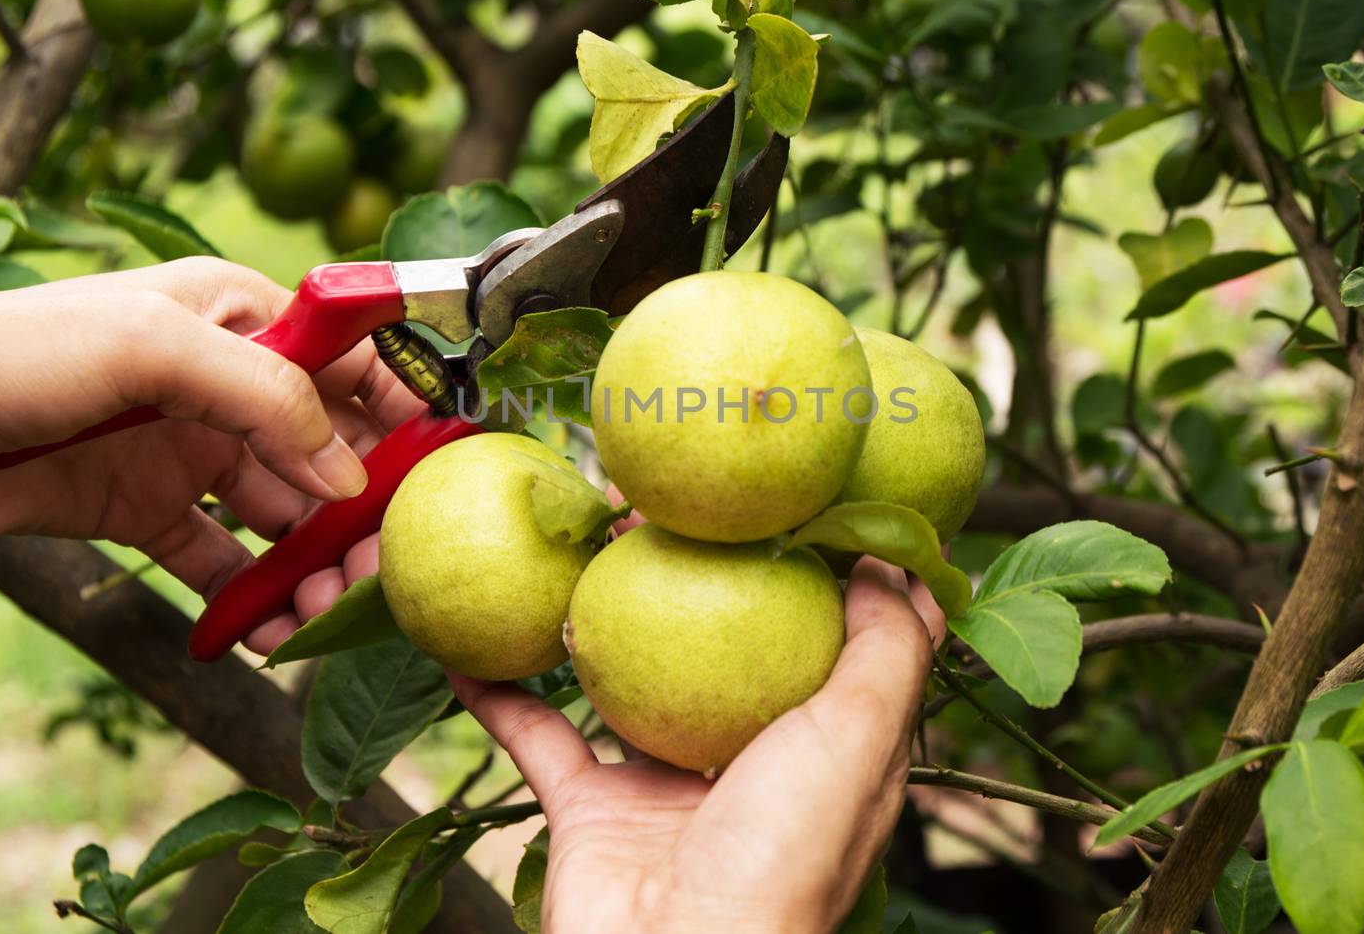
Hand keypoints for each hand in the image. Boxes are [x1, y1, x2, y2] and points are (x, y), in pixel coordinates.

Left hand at [0, 258, 424, 649]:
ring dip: (312, 565)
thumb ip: (265, 397)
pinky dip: (249, 597)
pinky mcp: (148, 510)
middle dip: (364, 511)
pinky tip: (264, 632)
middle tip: (380, 571)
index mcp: (238, 315)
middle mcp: (226, 383)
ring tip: (322, 615)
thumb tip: (349, 475)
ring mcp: (188, 450)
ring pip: (283, 515)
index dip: (402, 410)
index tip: (439, 471)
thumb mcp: (152, 346)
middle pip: (328, 451)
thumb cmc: (12, 353)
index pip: (351, 358)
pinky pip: (221, 560)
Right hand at [451, 554, 945, 932]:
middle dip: (693, 578)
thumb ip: (886, 653)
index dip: (816, 573)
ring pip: (625, 681)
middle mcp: (746, 766)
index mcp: (823, 756)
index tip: (788, 502)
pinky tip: (468, 644)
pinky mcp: (590, 814)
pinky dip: (500, 693)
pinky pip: (536, 736)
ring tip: (576, 545)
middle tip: (660, 510)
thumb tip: (894, 563)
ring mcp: (664, 790)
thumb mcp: (861, 741)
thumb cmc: (782, 860)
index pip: (830, 646)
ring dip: (597, 617)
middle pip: (719, 648)